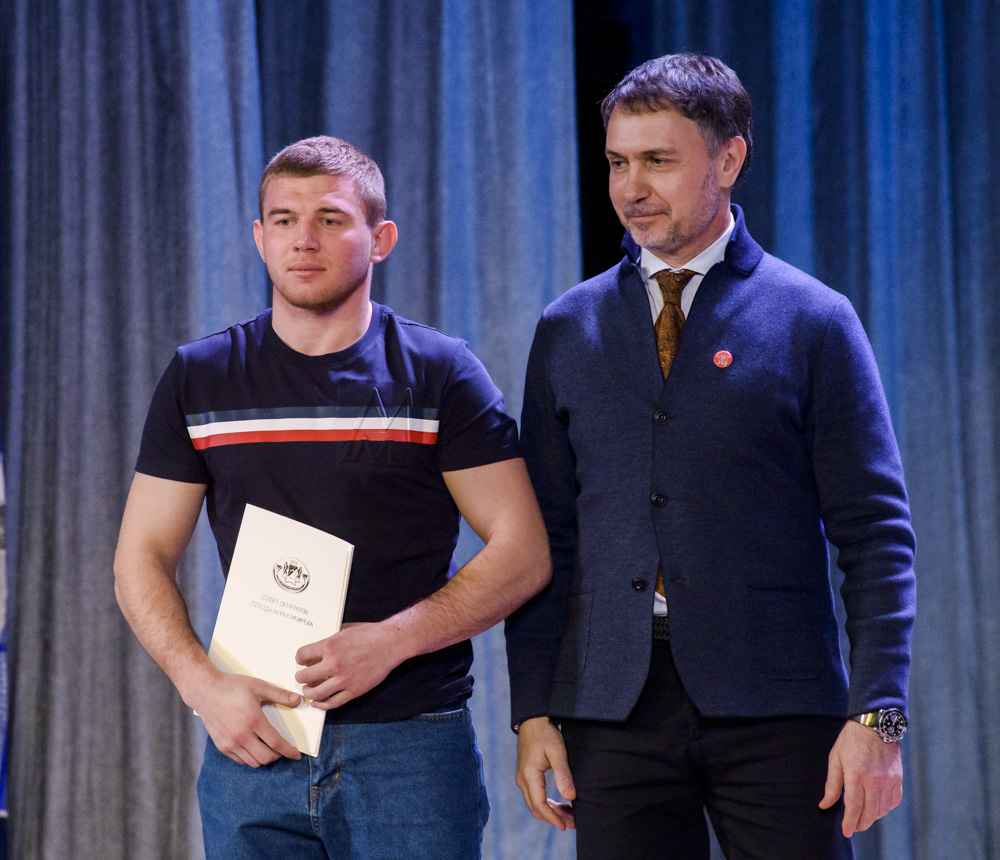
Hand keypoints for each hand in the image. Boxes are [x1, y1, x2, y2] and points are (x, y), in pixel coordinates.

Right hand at [189, 671, 301, 766]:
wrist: (205, 691)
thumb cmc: (232, 687)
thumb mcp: (259, 686)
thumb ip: (280, 694)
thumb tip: (298, 700)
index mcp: (253, 720)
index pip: (276, 742)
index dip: (288, 751)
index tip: (297, 755)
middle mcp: (241, 735)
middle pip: (265, 757)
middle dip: (278, 756)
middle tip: (282, 749)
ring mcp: (230, 743)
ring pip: (253, 762)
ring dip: (264, 758)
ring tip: (269, 749)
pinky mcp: (222, 746)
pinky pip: (241, 760)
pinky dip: (250, 758)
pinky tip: (254, 748)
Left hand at [294, 622, 400, 709]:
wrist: (391, 643)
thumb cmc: (371, 634)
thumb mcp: (345, 630)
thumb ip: (331, 639)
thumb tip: (319, 647)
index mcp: (330, 646)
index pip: (302, 655)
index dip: (299, 658)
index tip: (301, 660)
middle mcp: (334, 663)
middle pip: (305, 676)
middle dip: (301, 677)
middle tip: (302, 676)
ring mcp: (344, 679)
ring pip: (316, 693)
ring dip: (308, 692)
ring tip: (308, 690)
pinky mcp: (354, 690)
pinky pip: (333, 703)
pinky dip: (322, 705)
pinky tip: (318, 703)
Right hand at [515, 717, 576, 830]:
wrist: (533, 721)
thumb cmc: (546, 734)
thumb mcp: (557, 752)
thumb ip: (563, 774)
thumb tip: (570, 797)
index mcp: (529, 775)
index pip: (539, 805)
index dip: (552, 818)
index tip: (565, 826)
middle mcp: (522, 780)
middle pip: (535, 808)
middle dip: (553, 818)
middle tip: (572, 823)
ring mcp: (522, 778)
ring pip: (534, 804)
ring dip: (550, 812)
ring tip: (569, 816)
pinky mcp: (526, 776)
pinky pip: (534, 796)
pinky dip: (546, 804)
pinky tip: (560, 805)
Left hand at [819, 720, 902, 836]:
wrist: (874, 725)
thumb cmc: (850, 741)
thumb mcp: (835, 759)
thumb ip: (832, 784)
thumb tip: (825, 804)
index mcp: (856, 775)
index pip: (854, 808)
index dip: (849, 823)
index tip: (846, 832)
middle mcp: (875, 781)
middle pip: (869, 813)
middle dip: (860, 824)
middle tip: (854, 827)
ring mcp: (888, 780)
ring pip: (882, 810)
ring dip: (872, 816)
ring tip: (863, 816)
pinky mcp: (898, 778)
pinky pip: (893, 801)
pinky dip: (885, 808)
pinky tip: (877, 806)